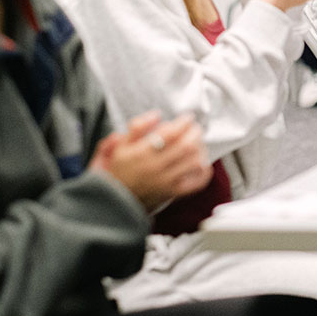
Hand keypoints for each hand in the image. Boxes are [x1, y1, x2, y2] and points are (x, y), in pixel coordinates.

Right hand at [90, 111, 212, 213]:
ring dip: (201, 149)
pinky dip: (204, 172)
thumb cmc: (117, 171)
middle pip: (187, 146)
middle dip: (195, 133)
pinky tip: (202, 163)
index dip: (183, 122)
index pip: (170, 133)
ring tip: (197, 143)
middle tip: (195, 128)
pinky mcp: (173, 193)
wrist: (113, 201)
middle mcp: (156, 167)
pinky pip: (196, 183)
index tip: (188, 118)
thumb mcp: (119, 145)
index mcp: (141, 153)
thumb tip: (156, 114)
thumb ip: (137, 127)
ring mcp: (166, 182)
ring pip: (194, 162)